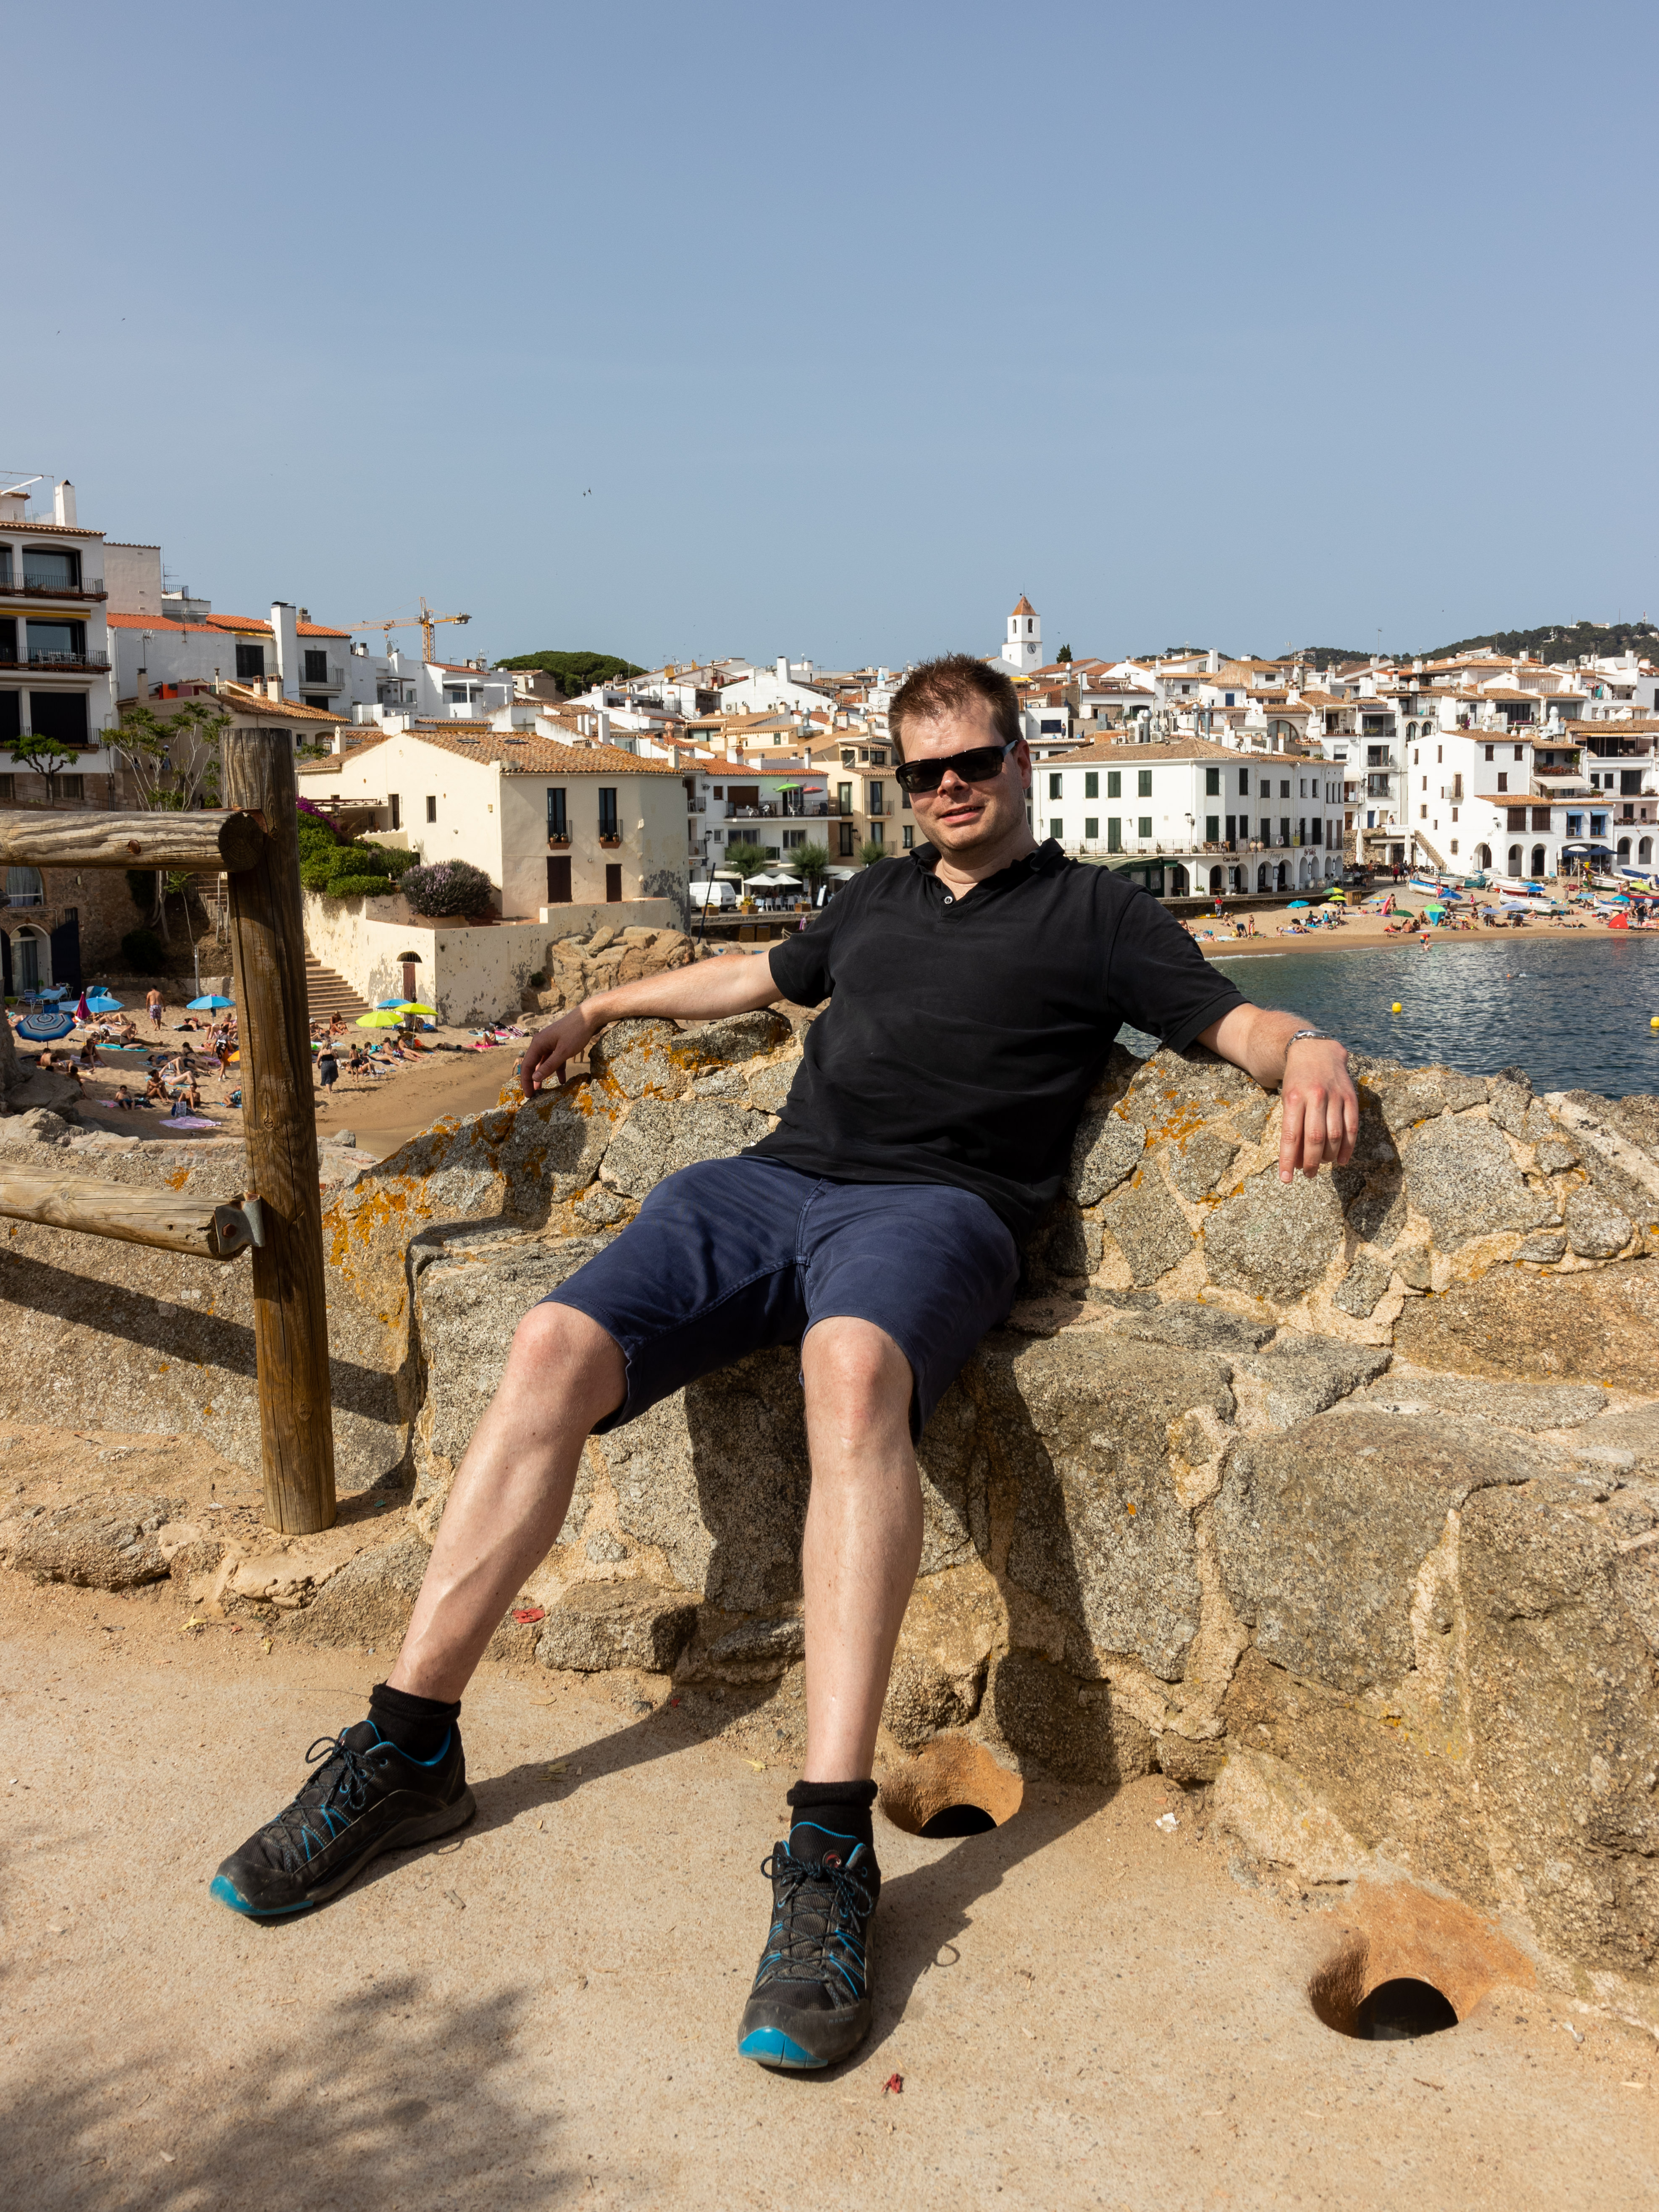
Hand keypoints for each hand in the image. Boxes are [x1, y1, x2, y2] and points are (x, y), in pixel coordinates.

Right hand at [518, 1006, 597, 1094]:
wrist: (590, 1015)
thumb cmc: (576, 1032)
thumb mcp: (563, 1052)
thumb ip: (549, 1066)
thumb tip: (535, 1078)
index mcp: (538, 1043)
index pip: (527, 1066)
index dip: (526, 1081)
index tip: (528, 1095)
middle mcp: (541, 1043)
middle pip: (534, 1064)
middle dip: (533, 1080)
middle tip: (533, 1095)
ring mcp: (551, 1043)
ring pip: (544, 1062)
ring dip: (544, 1075)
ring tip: (544, 1090)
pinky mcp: (560, 1043)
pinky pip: (555, 1059)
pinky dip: (557, 1069)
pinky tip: (562, 1080)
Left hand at [1279, 1039, 1357, 1181]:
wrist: (1314, 1049)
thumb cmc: (1295, 1081)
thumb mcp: (1286, 1098)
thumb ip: (1292, 1126)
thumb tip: (1295, 1159)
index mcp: (1294, 1098)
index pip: (1291, 1135)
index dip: (1288, 1160)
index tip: (1286, 1179)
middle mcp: (1315, 1096)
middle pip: (1314, 1137)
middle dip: (1310, 1161)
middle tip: (1307, 1174)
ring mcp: (1335, 1096)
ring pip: (1334, 1134)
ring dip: (1328, 1156)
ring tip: (1321, 1166)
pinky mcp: (1351, 1097)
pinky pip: (1352, 1126)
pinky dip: (1347, 1147)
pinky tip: (1341, 1160)